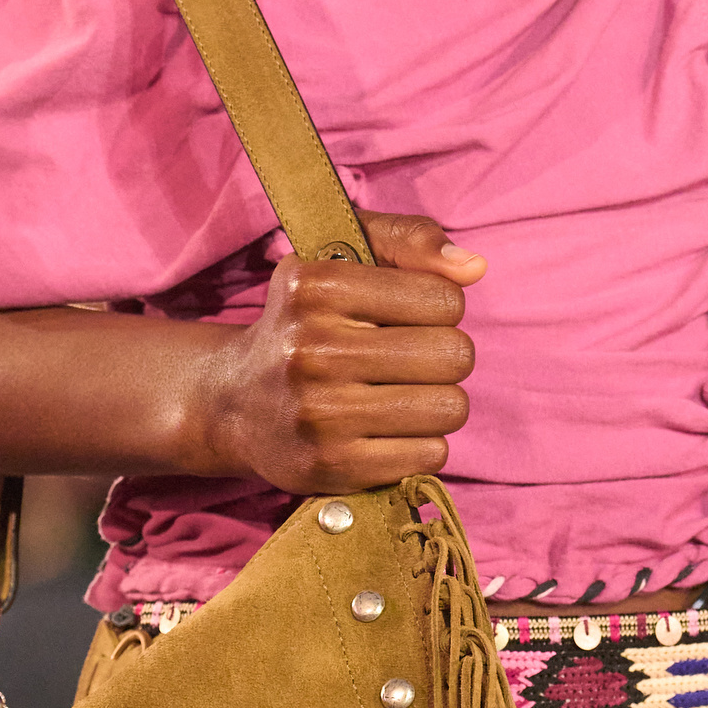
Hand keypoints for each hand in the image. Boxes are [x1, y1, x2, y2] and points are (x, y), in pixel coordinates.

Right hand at [203, 213, 483, 493]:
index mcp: (315, 288)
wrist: (234, 404)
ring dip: (437, 404)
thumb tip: (474, 267)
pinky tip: (384, 433)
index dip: (438, 309)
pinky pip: (430, 455)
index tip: (405, 318)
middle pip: (453, 354)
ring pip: (449, 408)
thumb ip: (407, 240)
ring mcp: (319, 414)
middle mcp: (311, 350)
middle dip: (442, 358)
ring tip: (398, 397)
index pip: (445, 299)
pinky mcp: (330, 466)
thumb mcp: (339, 257)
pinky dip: (419, 445)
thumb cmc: (304, 323)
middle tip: (407, 362)